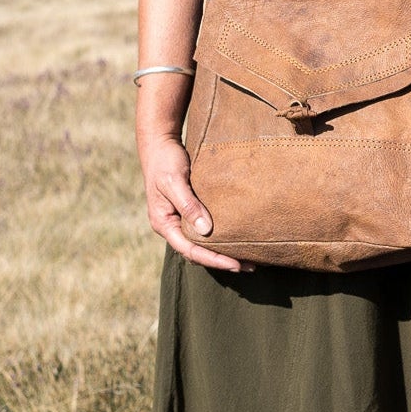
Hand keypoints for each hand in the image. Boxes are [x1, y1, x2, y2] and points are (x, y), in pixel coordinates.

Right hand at [139, 134, 250, 271]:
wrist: (160, 144)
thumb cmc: (165, 162)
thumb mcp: (174, 182)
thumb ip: (189, 205)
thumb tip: (205, 230)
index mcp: (164, 223)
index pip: (190, 250)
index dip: (213, 259)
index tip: (235, 264)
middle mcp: (172, 226)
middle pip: (197, 251)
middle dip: (221, 260)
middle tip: (250, 266)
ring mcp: (180, 219)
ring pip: (202, 243)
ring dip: (223, 251)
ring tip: (249, 258)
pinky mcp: (190, 211)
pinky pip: (206, 230)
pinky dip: (221, 236)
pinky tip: (238, 238)